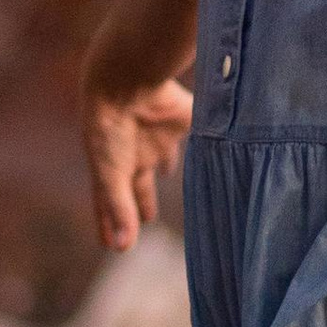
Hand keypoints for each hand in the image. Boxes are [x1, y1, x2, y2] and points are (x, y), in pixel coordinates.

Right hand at [83, 73, 193, 251]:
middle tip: (148, 220)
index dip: (111, 222)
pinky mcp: (182, 116)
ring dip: (166, 164)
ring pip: (163, 154)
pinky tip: (216, 143)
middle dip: (142, 199)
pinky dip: (205, 138)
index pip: (111, 202)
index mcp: (113, 166)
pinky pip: (196, 130)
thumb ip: (119, 208)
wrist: (127, 77)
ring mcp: (157, 133)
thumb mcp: (111, 172)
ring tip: (168, 174)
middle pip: (139, 181)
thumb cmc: (111, 128)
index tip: (112, 246)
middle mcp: (134, 151)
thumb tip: (122, 249)